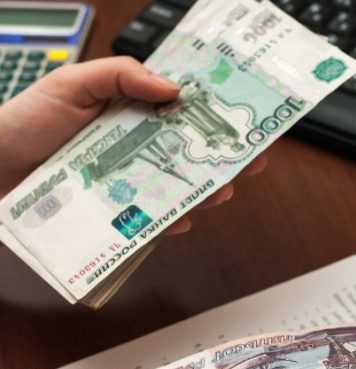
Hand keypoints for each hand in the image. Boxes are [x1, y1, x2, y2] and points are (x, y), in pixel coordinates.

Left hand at [0, 57, 266, 233]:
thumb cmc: (24, 123)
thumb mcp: (70, 84)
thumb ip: (119, 76)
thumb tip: (173, 88)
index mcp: (130, 114)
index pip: (181, 111)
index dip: (214, 113)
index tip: (244, 115)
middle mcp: (135, 149)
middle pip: (189, 152)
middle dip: (223, 157)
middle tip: (249, 159)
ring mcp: (127, 182)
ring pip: (177, 188)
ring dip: (205, 190)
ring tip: (222, 189)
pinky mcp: (115, 214)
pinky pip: (151, 221)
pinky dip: (169, 222)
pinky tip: (181, 220)